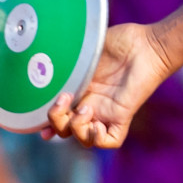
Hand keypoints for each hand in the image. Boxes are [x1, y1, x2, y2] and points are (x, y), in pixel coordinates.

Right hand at [45, 22, 172, 147]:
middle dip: (56, 122)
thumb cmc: (122, 41)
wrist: (147, 44)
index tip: (34, 122)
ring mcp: (106, 112)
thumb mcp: (86, 49)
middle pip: (65, 130)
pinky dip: (97, 139)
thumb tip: (44, 57)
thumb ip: (67, 56)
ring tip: (83, 109)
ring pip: (83, 139)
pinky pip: (110, 141)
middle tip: (63, 100)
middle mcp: (91, 104)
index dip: (45, 122)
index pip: (58, 114)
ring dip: (75, 129)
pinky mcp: (123, 115)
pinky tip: (94, 125)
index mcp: (79, 90)